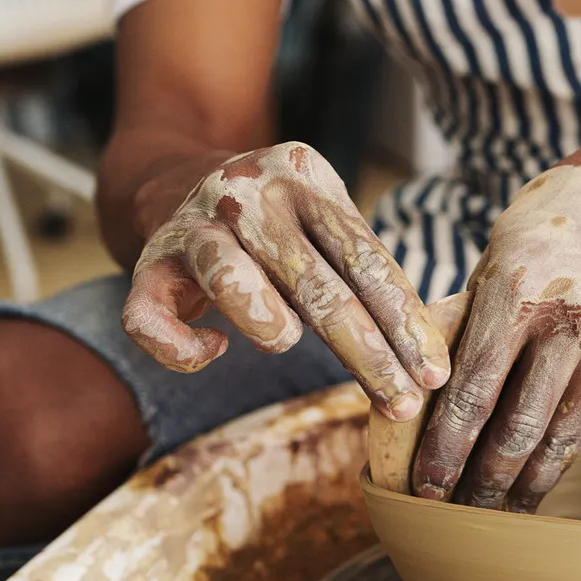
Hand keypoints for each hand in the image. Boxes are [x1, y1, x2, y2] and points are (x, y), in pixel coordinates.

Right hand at [121, 142, 449, 420]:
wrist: (179, 177)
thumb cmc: (279, 222)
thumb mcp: (325, 218)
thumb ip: (364, 271)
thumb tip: (422, 358)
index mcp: (305, 177)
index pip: (365, 259)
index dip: (403, 323)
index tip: (432, 374)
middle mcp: (247, 194)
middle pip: (316, 285)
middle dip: (367, 355)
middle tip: (402, 404)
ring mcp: (193, 225)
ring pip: (232, 285)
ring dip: (271, 328)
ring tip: (285, 342)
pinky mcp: (148, 262)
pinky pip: (150, 319)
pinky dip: (183, 349)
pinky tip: (214, 350)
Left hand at [412, 165, 580, 510]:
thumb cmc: (548, 226)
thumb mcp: (496, 259)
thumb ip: (467, 325)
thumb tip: (421, 398)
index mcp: (517, 290)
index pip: (472, 389)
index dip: (446, 448)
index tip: (425, 487)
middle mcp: (570, 320)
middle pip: (517, 427)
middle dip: (482, 482)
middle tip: (455, 517)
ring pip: (560, 437)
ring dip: (525, 485)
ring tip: (497, 516)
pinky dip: (561, 457)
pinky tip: (539, 480)